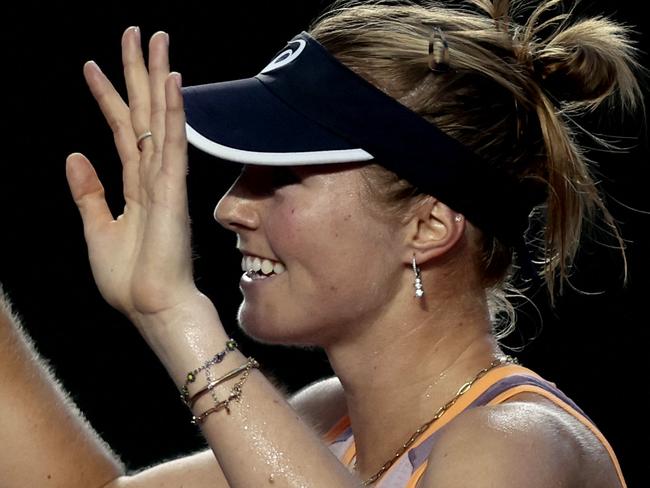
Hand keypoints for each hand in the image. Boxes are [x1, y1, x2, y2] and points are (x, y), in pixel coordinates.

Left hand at [66, 27, 197, 322]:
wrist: (152, 307)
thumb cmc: (129, 279)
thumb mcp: (96, 231)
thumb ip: (87, 193)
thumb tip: (74, 155)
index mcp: (134, 185)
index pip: (120, 130)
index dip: (108, 97)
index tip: (93, 66)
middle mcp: (152, 175)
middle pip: (143, 113)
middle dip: (139, 72)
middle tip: (139, 33)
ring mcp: (165, 181)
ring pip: (160, 119)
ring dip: (158, 79)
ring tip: (155, 41)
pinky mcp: (172, 192)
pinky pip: (171, 145)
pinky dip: (172, 113)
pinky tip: (171, 83)